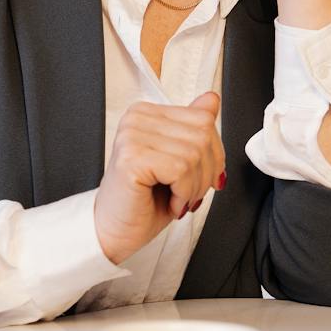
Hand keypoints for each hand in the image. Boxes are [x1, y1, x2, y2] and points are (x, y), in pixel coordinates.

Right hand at [94, 90, 225, 264]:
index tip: (202, 176)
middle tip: (190, 193)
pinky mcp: (132, 158)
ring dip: (194, 187)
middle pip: (203, 135)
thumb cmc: (144, 200)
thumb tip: (211, 99)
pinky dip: (184, 193)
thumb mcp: (179, 160)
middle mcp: (137, 118)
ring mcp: (132, 136)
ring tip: (178, 199)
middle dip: (207, 173)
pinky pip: (180, 169)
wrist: (115, 231)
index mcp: (147, 113)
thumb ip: (193, 128)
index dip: (214, 154)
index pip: (203, 118)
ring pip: (194, 154)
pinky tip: (171, 202)